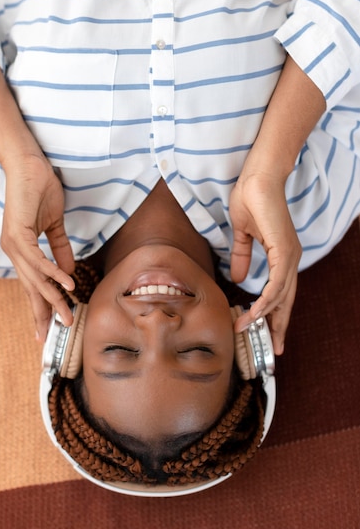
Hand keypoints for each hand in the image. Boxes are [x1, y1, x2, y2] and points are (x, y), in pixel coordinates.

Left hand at [0, 153, 74, 340]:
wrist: (29, 165)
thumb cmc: (40, 190)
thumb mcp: (55, 225)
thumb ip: (61, 249)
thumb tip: (70, 272)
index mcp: (23, 252)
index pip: (33, 285)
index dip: (41, 307)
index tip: (48, 329)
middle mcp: (15, 253)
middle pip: (31, 289)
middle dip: (43, 313)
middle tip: (53, 336)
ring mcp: (14, 245)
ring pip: (35, 279)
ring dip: (53, 299)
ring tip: (67, 316)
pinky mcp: (18, 234)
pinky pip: (38, 260)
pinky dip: (53, 273)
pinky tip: (67, 285)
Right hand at [229, 170, 300, 354]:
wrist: (257, 178)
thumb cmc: (251, 199)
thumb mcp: (242, 234)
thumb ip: (242, 256)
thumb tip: (239, 279)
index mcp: (283, 256)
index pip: (281, 292)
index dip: (275, 314)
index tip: (267, 333)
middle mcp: (290, 259)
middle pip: (287, 301)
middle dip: (279, 326)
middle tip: (274, 349)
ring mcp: (289, 255)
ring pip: (281, 296)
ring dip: (264, 316)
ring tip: (247, 331)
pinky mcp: (284, 250)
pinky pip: (276, 283)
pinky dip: (265, 300)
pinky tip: (254, 312)